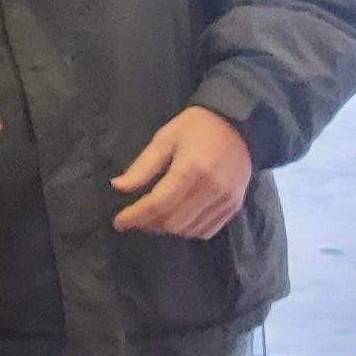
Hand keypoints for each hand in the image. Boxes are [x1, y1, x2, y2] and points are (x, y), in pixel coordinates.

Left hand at [111, 106, 254, 239]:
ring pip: (189, 230)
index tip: (119, 222)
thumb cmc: (195, 128)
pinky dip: (188, 229)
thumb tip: (118, 187)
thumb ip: (142, 166)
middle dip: (150, 223)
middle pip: (173, 223)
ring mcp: (226, 199)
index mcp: (191, 169)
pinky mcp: (234, 205)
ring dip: (168, 228)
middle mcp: (211, 188)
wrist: (237, 124)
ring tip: (156, 216)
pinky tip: (179, 217)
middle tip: (138, 215)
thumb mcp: (164, 139)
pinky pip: (207, 231)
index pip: (158, 204)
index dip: (135, 216)